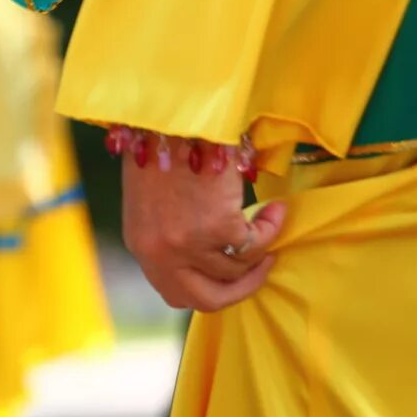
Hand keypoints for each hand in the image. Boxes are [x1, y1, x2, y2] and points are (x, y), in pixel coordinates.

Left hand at [124, 158, 286, 312]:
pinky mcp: (216, 228)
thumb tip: (208, 253)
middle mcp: (160, 253)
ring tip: (270, 220)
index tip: (230, 274)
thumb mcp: (155, 200)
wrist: (175, 116)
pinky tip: (275, 209)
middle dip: (242, 289)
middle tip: (262, 267)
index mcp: (142, 245)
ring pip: (237, 270)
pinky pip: (254, 244)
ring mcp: (188, 244)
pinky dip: (271, 229)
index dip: (208, 288)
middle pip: (208, 300)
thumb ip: (172, 231)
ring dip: (262, 251)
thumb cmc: (165, 145)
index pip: (176, 292)